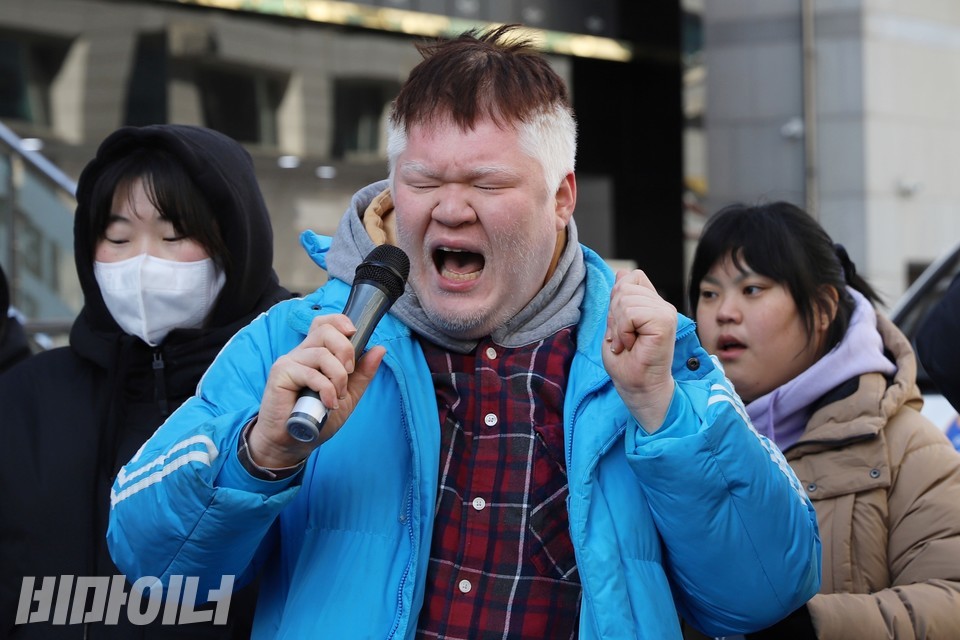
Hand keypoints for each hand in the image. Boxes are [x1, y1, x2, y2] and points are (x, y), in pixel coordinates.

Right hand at [249, 313, 385, 466]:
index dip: (341, 322)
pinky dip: (326, 389)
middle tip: (348, 374)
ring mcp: (289, 362)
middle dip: (346, 350)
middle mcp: (301, 353)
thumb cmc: (317, 418)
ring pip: (322, 353)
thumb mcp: (347, 395)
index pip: (325, 323)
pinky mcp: (281, 374)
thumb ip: (362, 374)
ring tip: (336, 397)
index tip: (354, 335)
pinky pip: (311, 373)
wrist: (292, 442)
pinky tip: (327, 403)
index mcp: (315, 353)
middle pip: (326, 331)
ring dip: (338, 377)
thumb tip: (380, 349)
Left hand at [602, 269, 676, 430]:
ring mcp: (665, 311)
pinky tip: (632, 344)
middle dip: (614, 314)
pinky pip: (631, 312)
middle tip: (624, 339)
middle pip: (624, 286)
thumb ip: (619, 300)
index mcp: (651, 303)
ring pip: (625, 298)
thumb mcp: (615, 325)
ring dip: (618, 325)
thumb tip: (621, 272)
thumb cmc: (627, 363)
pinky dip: (624, 330)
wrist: (638, 388)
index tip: (620, 328)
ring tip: (628, 343)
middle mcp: (661, 304)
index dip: (616, 299)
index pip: (629, 278)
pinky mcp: (665, 320)